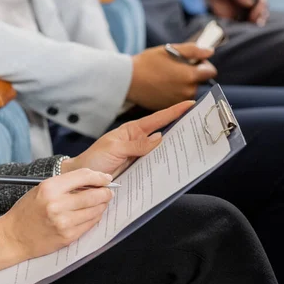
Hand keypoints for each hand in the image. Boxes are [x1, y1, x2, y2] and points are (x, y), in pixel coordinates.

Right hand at [0, 169, 113, 273]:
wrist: (14, 237)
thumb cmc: (27, 211)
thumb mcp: (42, 189)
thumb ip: (65, 184)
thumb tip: (92, 180)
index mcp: (50, 188)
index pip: (84, 176)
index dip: (99, 176)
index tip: (106, 177)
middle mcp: (57, 204)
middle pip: (94, 195)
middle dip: (106, 192)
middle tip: (108, 191)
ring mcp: (64, 222)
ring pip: (95, 210)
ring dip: (102, 205)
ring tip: (101, 202)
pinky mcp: (68, 236)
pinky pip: (90, 224)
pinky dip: (95, 217)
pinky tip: (92, 214)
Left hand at [62, 101, 194, 176]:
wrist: (83, 179)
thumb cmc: (94, 160)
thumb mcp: (114, 149)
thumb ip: (136, 145)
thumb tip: (159, 138)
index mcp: (132, 132)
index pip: (157, 119)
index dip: (174, 111)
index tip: (190, 103)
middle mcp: (139, 143)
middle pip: (164, 135)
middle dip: (181, 130)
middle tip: (200, 127)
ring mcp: (140, 157)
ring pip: (162, 152)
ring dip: (176, 151)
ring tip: (194, 148)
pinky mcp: (140, 171)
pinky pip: (156, 167)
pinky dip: (166, 166)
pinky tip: (177, 168)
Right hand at [126, 44, 216, 109]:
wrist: (127, 81)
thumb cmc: (147, 63)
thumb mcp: (170, 50)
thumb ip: (193, 50)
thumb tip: (210, 51)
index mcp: (190, 76)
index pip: (210, 71)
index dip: (202, 64)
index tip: (190, 61)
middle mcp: (187, 91)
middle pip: (199, 82)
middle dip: (191, 74)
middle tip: (173, 68)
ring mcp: (178, 101)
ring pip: (188, 90)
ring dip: (183, 84)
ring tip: (165, 77)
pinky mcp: (169, 107)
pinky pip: (178, 98)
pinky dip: (174, 92)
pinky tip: (161, 86)